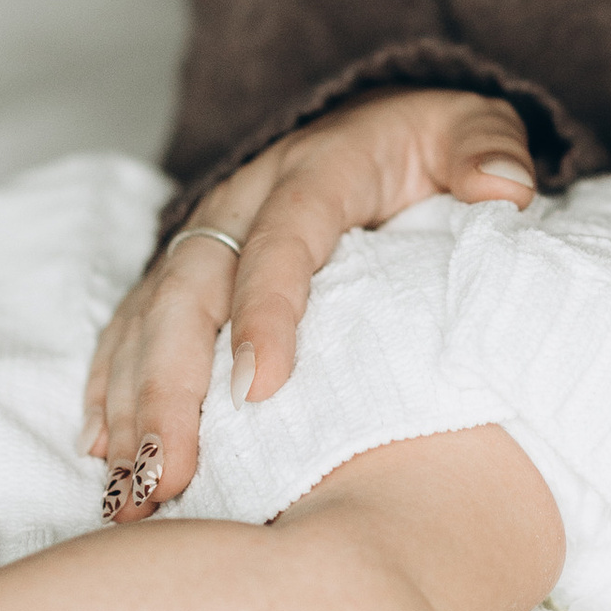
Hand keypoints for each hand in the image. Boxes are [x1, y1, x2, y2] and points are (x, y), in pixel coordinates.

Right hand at [82, 91, 536, 514]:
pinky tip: (105, 452)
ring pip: (150, 316)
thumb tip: (504, 189)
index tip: (259, 389)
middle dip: (170, 385)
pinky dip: (113, 386)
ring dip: (132, 402)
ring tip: (131, 489)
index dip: (265, 311)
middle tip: (170, 473)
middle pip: (191, 290)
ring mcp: (208, 236)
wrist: (377, 121)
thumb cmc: (429, 142)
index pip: (284, 240)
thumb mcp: (471, 128)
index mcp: (317, 170)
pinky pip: (134, 325)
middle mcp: (244, 201)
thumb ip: (490, 151)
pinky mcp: (188, 269)